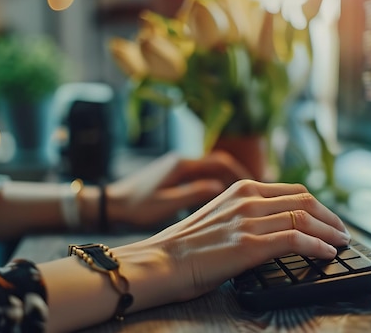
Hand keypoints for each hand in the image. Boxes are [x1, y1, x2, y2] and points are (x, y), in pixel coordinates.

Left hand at [105, 152, 251, 226]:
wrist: (108, 205)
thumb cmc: (133, 206)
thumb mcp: (164, 204)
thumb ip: (192, 194)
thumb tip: (219, 189)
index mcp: (181, 165)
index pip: (221, 162)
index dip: (242, 173)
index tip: (260, 187)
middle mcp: (182, 162)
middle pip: (221, 164)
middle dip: (242, 177)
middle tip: (262, 192)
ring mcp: (178, 169)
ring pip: (213, 172)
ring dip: (230, 182)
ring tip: (249, 199)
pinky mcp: (175, 179)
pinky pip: (204, 179)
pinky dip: (218, 188)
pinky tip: (226, 203)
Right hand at [112, 179, 350, 311]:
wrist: (162, 261)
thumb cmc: (186, 245)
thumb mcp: (220, 215)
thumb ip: (246, 212)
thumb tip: (274, 223)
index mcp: (242, 188)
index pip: (295, 191)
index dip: (319, 206)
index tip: (329, 219)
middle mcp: (249, 198)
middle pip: (306, 201)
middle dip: (331, 218)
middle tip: (342, 232)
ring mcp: (250, 220)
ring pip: (306, 218)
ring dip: (330, 233)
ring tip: (341, 244)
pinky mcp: (250, 244)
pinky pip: (296, 239)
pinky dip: (318, 246)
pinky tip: (327, 253)